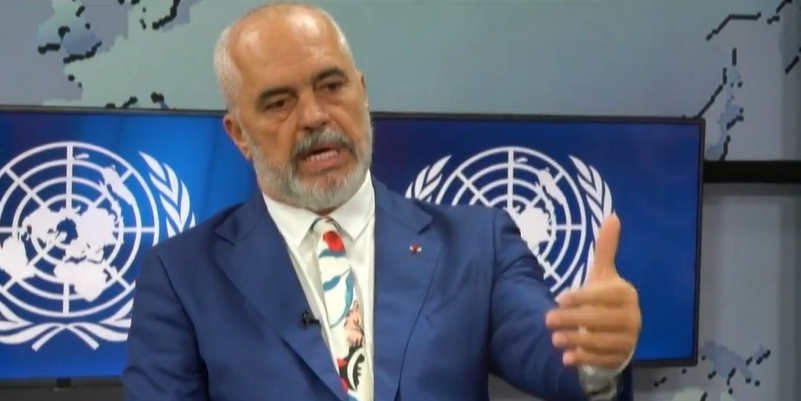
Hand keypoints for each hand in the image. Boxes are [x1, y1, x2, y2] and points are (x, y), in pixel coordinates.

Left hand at [545, 214, 640, 368]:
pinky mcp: (621, 357)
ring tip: (553, 340)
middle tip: (546, 320)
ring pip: (600, 342)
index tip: (559, 298)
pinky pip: (603, 360)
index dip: (582, 297)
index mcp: (625, 294)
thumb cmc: (605, 297)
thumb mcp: (603, 273)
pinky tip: (567, 359)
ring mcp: (628, 339)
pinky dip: (584, 359)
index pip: (604, 296)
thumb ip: (606, 248)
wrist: (619, 329)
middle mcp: (631, 317)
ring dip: (575, 341)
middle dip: (572, 320)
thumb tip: (612, 215)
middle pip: (600, 320)